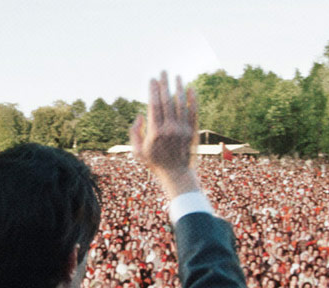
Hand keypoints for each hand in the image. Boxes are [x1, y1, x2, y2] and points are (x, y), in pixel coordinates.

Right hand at [130, 71, 199, 199]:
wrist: (176, 175)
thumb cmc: (154, 163)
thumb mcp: (137, 152)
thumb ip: (134, 133)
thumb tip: (140, 115)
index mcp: (155, 132)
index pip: (154, 105)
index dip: (153, 90)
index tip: (152, 79)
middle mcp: (170, 129)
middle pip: (167, 101)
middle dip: (164, 84)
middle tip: (163, 71)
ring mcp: (183, 130)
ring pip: (181, 104)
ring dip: (179, 88)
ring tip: (177, 76)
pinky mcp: (192, 132)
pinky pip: (193, 112)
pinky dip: (193, 99)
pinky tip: (191, 88)